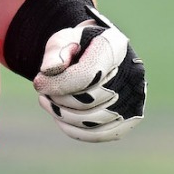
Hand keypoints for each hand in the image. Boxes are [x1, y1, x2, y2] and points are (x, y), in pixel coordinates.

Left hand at [33, 20, 144, 141]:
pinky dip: (73, 129)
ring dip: (62, 114)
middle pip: (89, 100)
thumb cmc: (77, 46)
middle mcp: (133, 74)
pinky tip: (59, 116)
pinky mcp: (130, 118)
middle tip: (45, 90)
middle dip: (59, 98)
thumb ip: (56, 52)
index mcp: (115, 47)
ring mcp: (135, 98)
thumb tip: (49, 71)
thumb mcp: (63, 39)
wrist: (94, 53)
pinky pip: (99, 134)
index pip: (87, 75)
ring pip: (92, 120)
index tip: (38, 82)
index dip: (59, 83)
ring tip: (49, 101)